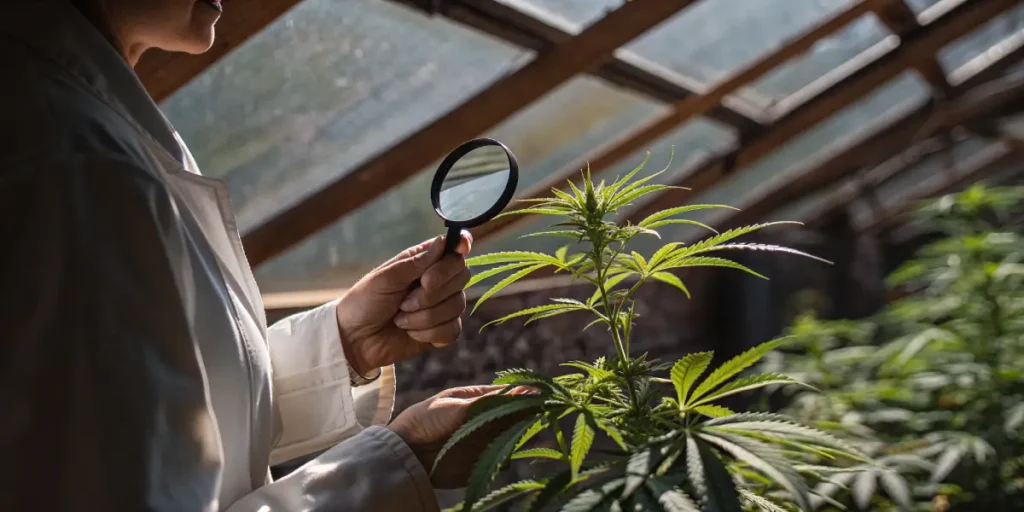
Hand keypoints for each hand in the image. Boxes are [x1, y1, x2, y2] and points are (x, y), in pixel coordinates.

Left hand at [336, 232, 472, 375]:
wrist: (354, 339)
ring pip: (456, 306)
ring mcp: (441, 307)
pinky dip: (428, 333)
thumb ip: (416, 262)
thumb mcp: (385, 278)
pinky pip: (452, 330)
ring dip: (423, 317)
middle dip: (432, 292)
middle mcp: (437, 282)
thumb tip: (443, 241)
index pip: (454, 249)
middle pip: (461, 276)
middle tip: (404, 301)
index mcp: (423, 262)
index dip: (462, 245)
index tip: (461, 248)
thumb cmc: (364, 302)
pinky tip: (410, 333)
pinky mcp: (441, 331)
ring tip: (400, 319)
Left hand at [389, 385, 537, 487]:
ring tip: (537, 429)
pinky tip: (518, 449)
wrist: (404, 452)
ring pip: (515, 434)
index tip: (548, 394)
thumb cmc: (426, 420)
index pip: (511, 393)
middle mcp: (486, 417)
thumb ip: (493, 401)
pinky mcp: (483, 460)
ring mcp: (485, 439)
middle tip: (548, 412)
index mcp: (479, 398)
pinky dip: (513, 454)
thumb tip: (529, 389)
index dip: (529, 393)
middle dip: (532, 412)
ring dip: (526, 432)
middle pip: (517, 414)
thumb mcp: (459, 406)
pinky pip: (506, 457)